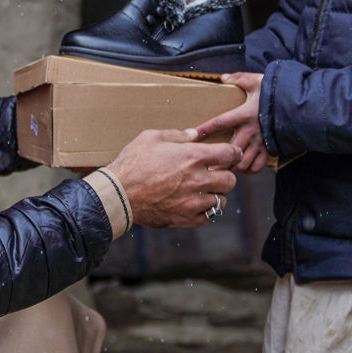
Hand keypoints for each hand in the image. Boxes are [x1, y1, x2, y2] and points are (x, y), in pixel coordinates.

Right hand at [103, 129, 239, 228]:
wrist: (118, 193)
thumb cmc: (133, 163)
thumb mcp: (152, 138)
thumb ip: (177, 135)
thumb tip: (194, 134)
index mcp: (193, 156)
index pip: (229, 154)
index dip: (233, 153)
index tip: (231, 155)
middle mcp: (197, 179)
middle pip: (230, 180)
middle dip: (225, 176)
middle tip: (214, 174)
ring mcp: (193, 201)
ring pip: (221, 201)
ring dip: (215, 194)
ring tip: (203, 191)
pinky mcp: (184, 218)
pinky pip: (207, 217)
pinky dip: (204, 211)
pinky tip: (194, 204)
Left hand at [193, 72, 267, 173]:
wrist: (300, 104)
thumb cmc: (276, 92)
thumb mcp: (257, 80)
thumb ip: (239, 78)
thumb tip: (223, 78)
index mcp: (245, 114)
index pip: (220, 123)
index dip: (205, 129)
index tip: (192, 135)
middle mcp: (252, 131)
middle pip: (230, 150)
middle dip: (217, 160)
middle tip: (205, 165)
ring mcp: (261, 142)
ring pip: (243, 162)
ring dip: (231, 167)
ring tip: (221, 169)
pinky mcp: (270, 149)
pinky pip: (258, 166)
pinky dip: (248, 170)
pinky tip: (241, 168)